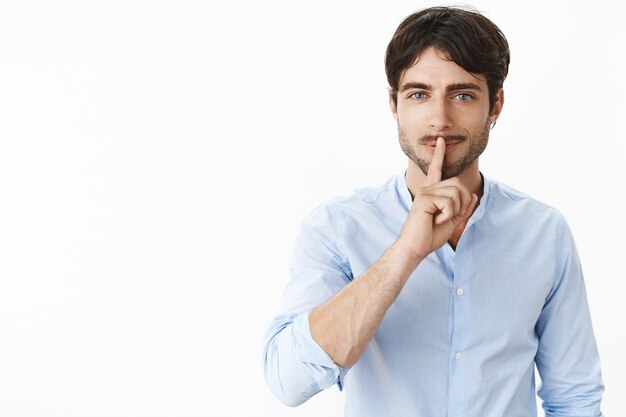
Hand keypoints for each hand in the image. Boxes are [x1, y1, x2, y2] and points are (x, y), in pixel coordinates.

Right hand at [396, 137, 477, 259]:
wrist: (415, 248)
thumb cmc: (430, 236)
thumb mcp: (452, 222)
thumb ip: (463, 209)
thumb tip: (474, 196)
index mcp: (432, 192)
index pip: (437, 170)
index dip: (439, 155)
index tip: (441, 141)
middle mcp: (427, 189)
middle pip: (458, 184)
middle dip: (463, 203)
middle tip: (450, 217)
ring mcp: (425, 192)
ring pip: (456, 193)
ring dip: (455, 211)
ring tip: (440, 219)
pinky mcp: (424, 199)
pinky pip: (449, 202)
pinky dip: (448, 215)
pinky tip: (435, 220)